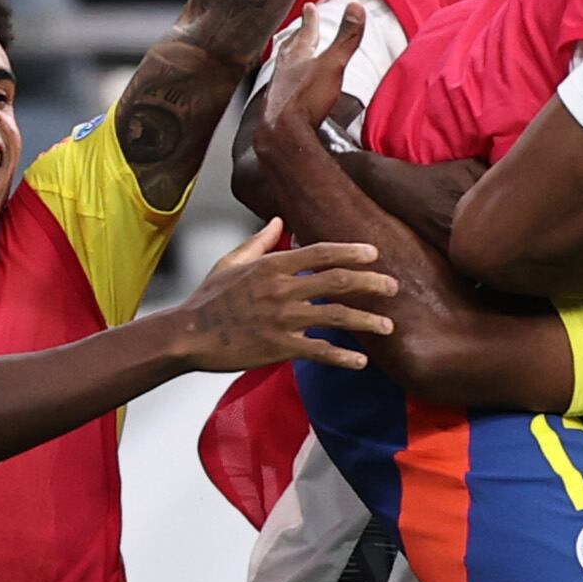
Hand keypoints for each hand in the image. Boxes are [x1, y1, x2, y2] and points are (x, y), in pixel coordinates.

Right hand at [145, 220, 397, 373]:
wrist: (189, 334)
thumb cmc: (209, 298)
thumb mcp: (231, 262)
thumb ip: (259, 241)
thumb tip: (280, 220)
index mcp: (272, 265)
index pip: (321, 252)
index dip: (351, 251)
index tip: (374, 253)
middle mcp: (282, 289)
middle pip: (337, 281)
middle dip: (370, 283)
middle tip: (393, 287)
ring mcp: (282, 319)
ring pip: (336, 316)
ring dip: (366, 321)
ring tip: (388, 326)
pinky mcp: (279, 347)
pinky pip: (319, 351)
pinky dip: (343, 357)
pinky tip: (361, 361)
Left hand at [256, 7, 363, 151]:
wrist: (283, 132)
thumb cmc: (306, 98)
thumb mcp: (333, 64)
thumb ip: (346, 37)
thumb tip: (356, 6)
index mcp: (298, 56)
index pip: (306, 32)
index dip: (310, 19)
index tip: (309, 7)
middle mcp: (284, 69)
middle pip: (290, 47)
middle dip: (297, 36)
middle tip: (297, 29)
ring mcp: (278, 89)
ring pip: (283, 67)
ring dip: (289, 59)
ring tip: (291, 56)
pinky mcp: (277, 108)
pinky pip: (281, 88)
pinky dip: (286, 83)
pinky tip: (289, 90)